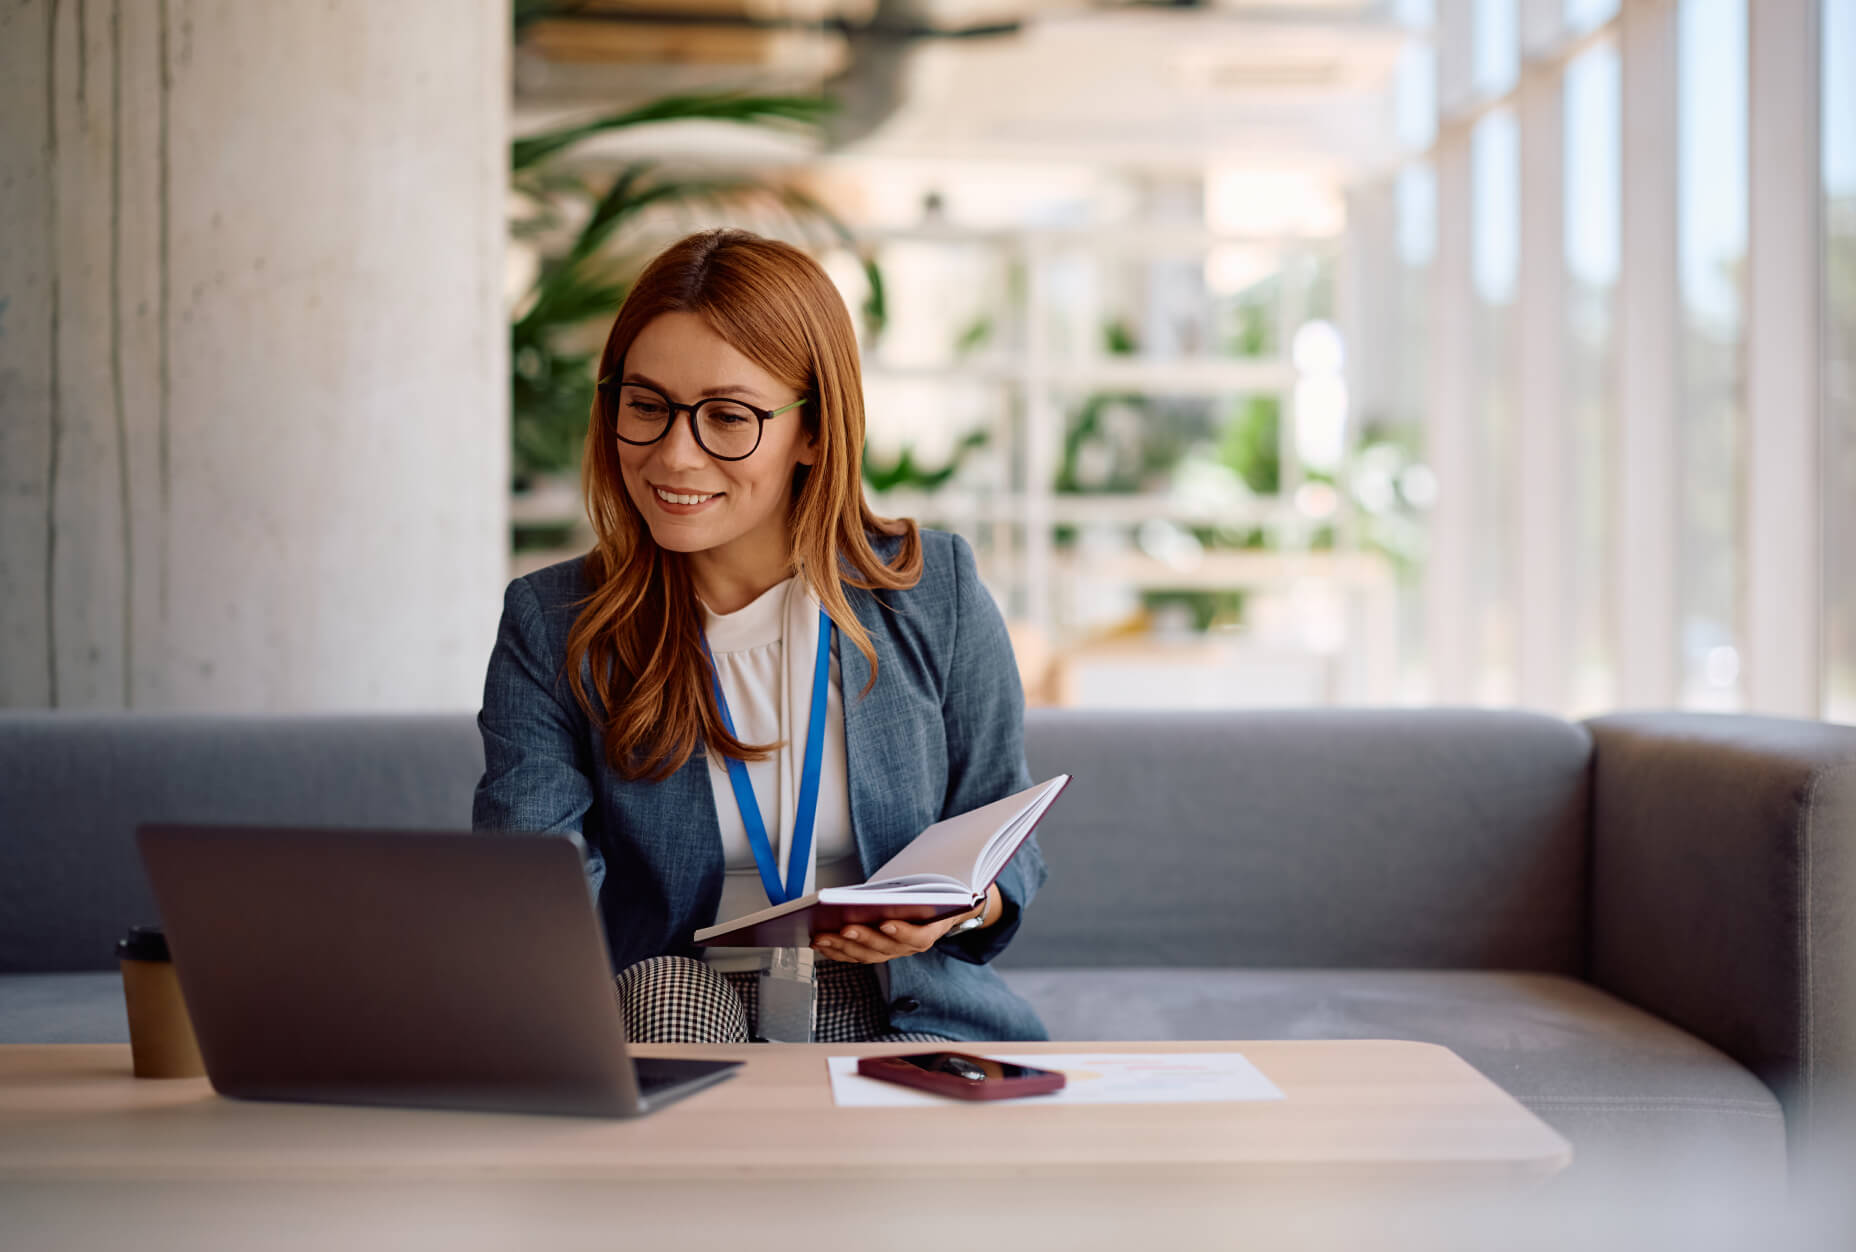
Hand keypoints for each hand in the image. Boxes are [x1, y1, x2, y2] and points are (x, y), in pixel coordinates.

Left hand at [810, 885, 998, 964]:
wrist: (942, 909)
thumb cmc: (934, 894)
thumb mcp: (936, 886)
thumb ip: (926, 885)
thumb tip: (917, 868)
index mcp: (931, 931)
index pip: (918, 937)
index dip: (902, 933)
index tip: (886, 923)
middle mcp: (910, 946)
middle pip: (885, 949)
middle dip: (863, 938)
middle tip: (844, 928)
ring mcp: (892, 951)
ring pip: (866, 955)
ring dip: (842, 947)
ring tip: (822, 936)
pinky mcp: (876, 951)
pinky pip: (855, 955)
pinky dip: (837, 951)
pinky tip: (819, 942)